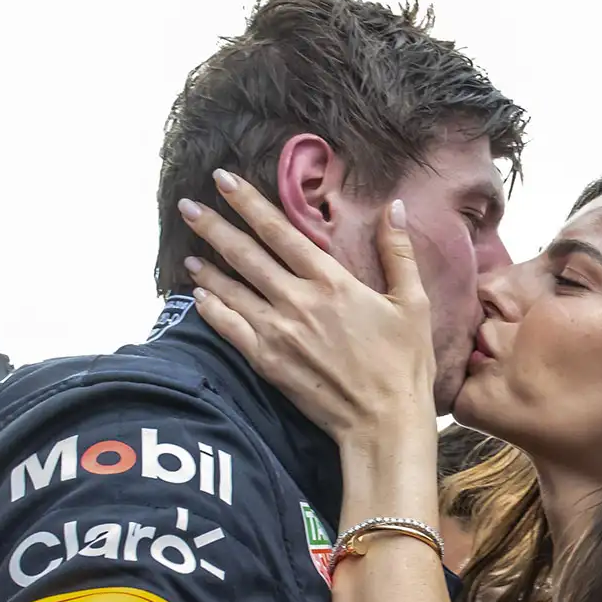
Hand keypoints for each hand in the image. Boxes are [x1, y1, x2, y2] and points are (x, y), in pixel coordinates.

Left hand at [179, 169, 436, 443]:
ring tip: (189, 250)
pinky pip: (229, 329)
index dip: (249, 203)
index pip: (280, 231)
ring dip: (207, 267)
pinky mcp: (267, 362)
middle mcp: (298, 301)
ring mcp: (278, 333)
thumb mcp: (413, 303)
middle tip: (187, 206)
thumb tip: (395, 208)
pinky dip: (211, 309)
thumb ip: (398, 253)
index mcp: (332, 282)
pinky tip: (198, 296)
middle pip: (245, 255)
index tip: (224, 180)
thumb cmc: (404, 364)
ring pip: (230, 290)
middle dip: (214, 227)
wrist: (383, 422)